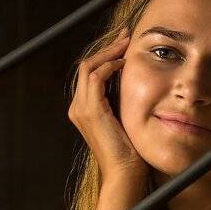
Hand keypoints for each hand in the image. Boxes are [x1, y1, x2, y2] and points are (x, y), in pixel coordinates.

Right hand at [67, 35, 147, 182]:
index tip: (124, 45)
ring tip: (126, 44)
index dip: (106, 56)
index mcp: (83, 109)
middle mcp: (77, 107)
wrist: (124, 173)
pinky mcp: (91, 111)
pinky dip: (109, 66)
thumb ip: (121, 103)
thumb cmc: (129, 152)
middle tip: (126, 36)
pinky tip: (125, 63)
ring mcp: (81, 109)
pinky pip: (96, 77)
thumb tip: (134, 83)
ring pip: (89, 67)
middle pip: (86, 65)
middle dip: (107, 48)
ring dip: (109, 53)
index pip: (89, 73)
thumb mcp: (124, 120)